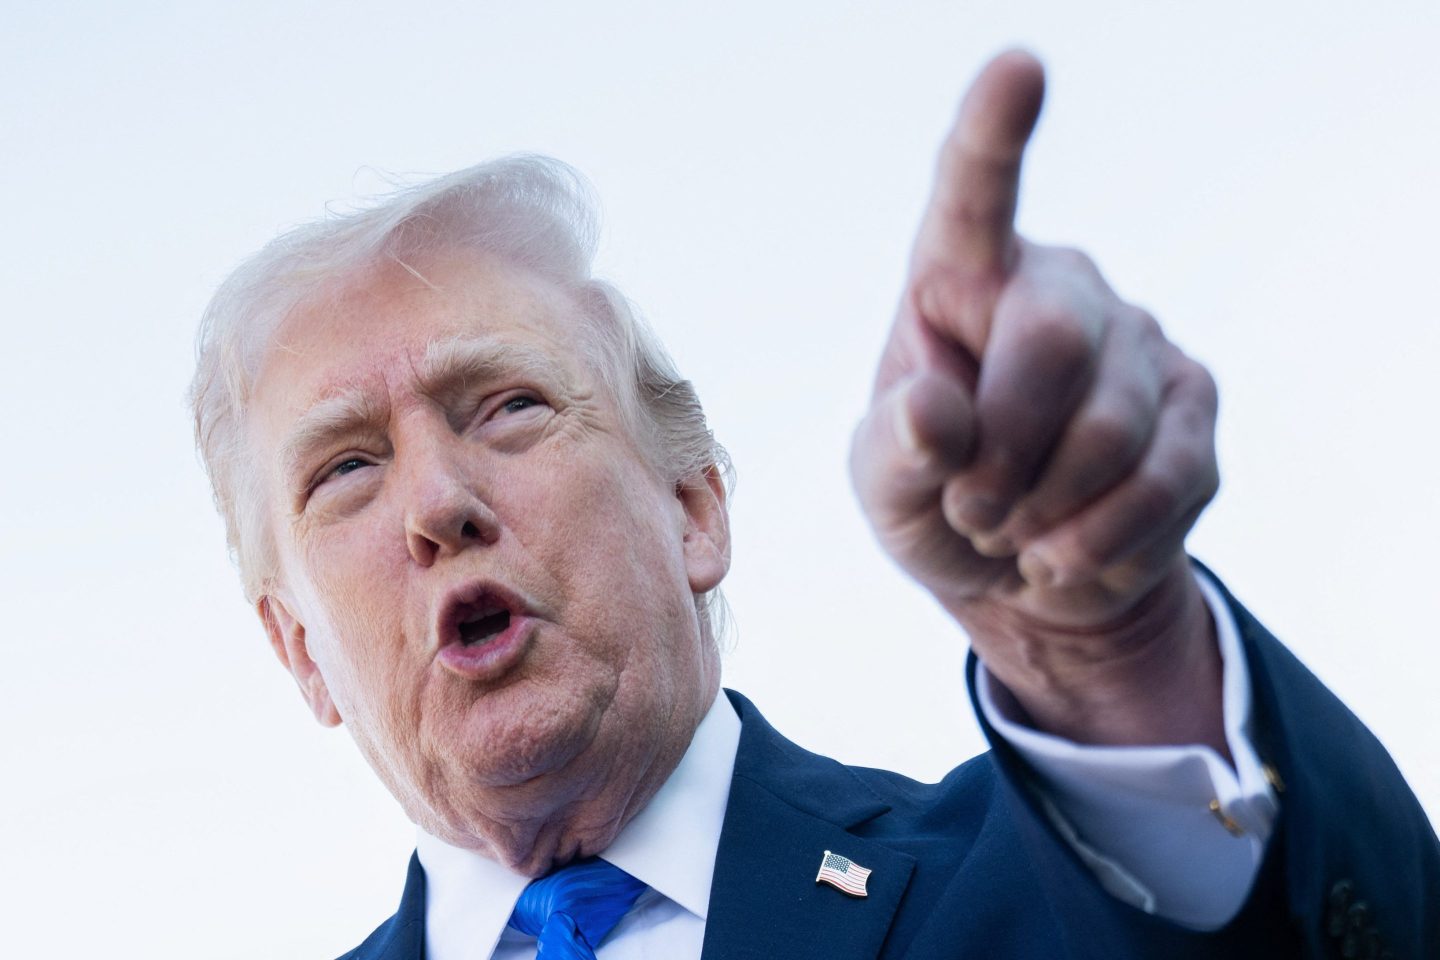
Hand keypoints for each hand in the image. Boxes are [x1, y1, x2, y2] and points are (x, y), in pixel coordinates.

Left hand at [851, 51, 1223, 748]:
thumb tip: (934, 412)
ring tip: (1015, 536)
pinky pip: (1166, 485)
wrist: (1023, 572)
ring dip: (1049, 514)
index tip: (1018, 66)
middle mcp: (1060, 288)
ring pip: (1114, 431)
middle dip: (1004, 457)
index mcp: (960, 278)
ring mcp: (1140, 340)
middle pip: (1053, 344)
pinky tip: (1069, 555)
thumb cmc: (935, 501)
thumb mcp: (886, 488)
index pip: (974, 195)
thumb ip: (895, 450)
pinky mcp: (1198, 405)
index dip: (994, 133)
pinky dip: (1101, 546)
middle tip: (971, 514)